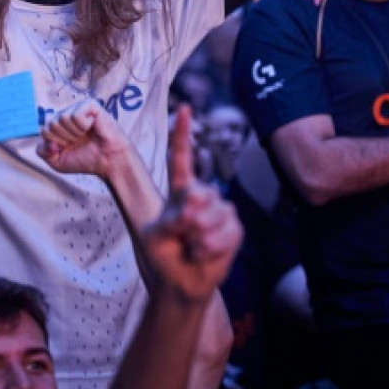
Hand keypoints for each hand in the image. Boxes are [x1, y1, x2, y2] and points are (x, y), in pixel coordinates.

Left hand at [38, 98, 133, 179]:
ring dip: (74, 133)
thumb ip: (42, 152)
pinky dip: (83, 126)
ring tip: (85, 135)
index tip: (67, 148)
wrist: (108, 162)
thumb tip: (46, 140)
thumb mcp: (57, 161)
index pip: (43, 130)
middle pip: (51, 124)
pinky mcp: (90, 105)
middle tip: (78, 141)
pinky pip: (76, 115)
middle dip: (64, 138)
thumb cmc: (85, 159)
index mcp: (58, 125)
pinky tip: (91, 127)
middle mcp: (66, 114)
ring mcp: (78, 108)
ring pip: (62, 118)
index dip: (54, 143)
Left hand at [140, 106, 242, 303]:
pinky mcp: (234, 228)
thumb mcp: (154, 236)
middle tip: (180, 236)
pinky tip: (203, 253)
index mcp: (178, 190)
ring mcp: (221, 210)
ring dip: (199, 238)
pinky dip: (211, 248)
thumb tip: (191, 211)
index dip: (183, 133)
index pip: (181, 158)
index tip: (184, 108)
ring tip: (191, 246)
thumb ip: (169, 221)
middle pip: (199, 195)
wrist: (180, 280)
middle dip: (187, 220)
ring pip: (213, 216)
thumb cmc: (162, 253)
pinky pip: (227, 233)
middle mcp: (202, 195)